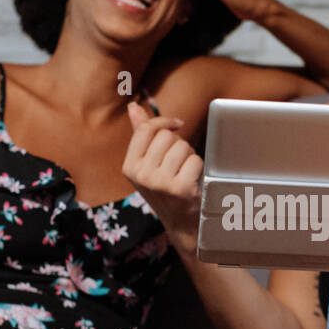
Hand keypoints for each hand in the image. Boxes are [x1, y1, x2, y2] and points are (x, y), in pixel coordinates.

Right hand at [122, 100, 203, 252]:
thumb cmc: (164, 187)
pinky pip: (195, 159)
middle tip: (178, 163)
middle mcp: (141, 175)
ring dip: (189, 155)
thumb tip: (133, 106)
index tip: (176, 125)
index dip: (164, 122)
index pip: (147, 129)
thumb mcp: (147, 163)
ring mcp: (160, 183)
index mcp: (129, 167)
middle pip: (166, 137)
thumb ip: (141, 134)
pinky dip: (198, 167)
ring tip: (184, 171)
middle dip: (177, 144)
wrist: (180, 222)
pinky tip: (193, 180)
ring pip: (182, 146)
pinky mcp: (180, 188)